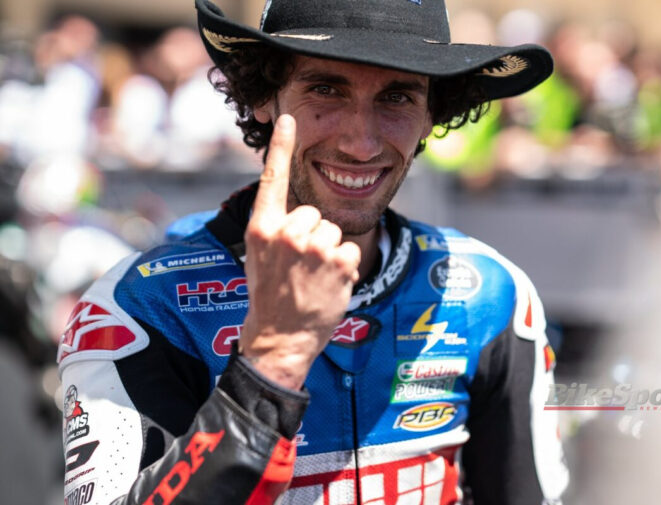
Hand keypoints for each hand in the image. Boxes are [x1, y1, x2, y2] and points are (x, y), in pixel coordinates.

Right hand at [240, 115, 360, 388]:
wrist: (278, 339)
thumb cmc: (269, 297)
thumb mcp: (259, 258)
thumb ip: (275, 229)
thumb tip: (296, 212)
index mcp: (261, 228)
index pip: (272, 179)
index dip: (280, 146)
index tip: (288, 118)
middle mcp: (285, 233)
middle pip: (315, 213)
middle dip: (314, 235)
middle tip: (300, 266)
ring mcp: (312, 247)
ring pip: (335, 231)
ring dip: (331, 253)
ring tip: (314, 278)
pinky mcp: (338, 262)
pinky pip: (351, 250)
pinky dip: (346, 268)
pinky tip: (330, 285)